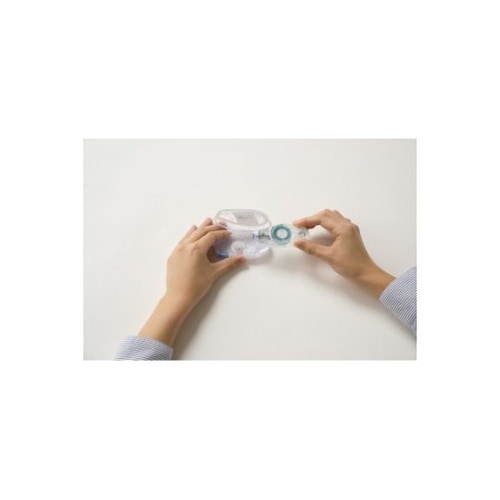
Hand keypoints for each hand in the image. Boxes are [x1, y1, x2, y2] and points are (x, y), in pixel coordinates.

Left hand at [139, 217, 245, 345]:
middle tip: (222, 225)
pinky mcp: (173, 255)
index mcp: (197, 248)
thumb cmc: (197, 286)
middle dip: (212, 227)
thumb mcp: (215, 273)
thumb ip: (229, 263)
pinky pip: (183, 240)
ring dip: (200, 227)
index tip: (229, 233)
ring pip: (190, 233)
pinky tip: (192, 232)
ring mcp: (178, 249)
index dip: (221, 233)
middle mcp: (186, 245)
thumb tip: (243, 259)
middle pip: (201, 231)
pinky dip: (190, 235)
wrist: (178, 297)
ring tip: (207, 221)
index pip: (211, 235)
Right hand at [293, 209, 394, 297]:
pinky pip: (337, 222)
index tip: (296, 225)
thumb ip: (311, 248)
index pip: (322, 219)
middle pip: (327, 214)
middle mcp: (348, 225)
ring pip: (332, 216)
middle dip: (312, 218)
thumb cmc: (350, 265)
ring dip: (319, 219)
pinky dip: (327, 222)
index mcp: (344, 229)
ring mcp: (350, 229)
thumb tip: (298, 242)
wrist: (366, 274)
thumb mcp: (328, 256)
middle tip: (300, 226)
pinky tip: (321, 229)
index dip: (307, 220)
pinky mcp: (351, 234)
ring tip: (308, 227)